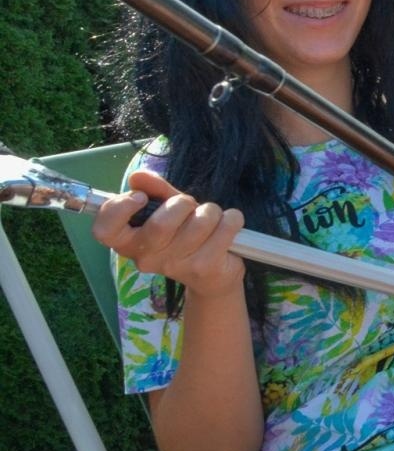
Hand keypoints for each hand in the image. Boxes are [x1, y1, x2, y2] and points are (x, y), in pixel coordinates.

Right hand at [92, 170, 245, 301]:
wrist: (213, 274)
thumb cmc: (185, 234)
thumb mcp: (168, 210)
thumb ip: (155, 191)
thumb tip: (138, 176)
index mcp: (129, 242)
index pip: (104, 231)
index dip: (120, 208)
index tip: (140, 197)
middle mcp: (147, 258)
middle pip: (161, 224)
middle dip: (182, 204)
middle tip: (190, 207)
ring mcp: (176, 266)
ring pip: (199, 223)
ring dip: (211, 212)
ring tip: (210, 219)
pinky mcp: (205, 268)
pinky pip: (225, 229)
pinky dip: (232, 219)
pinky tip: (227, 227)